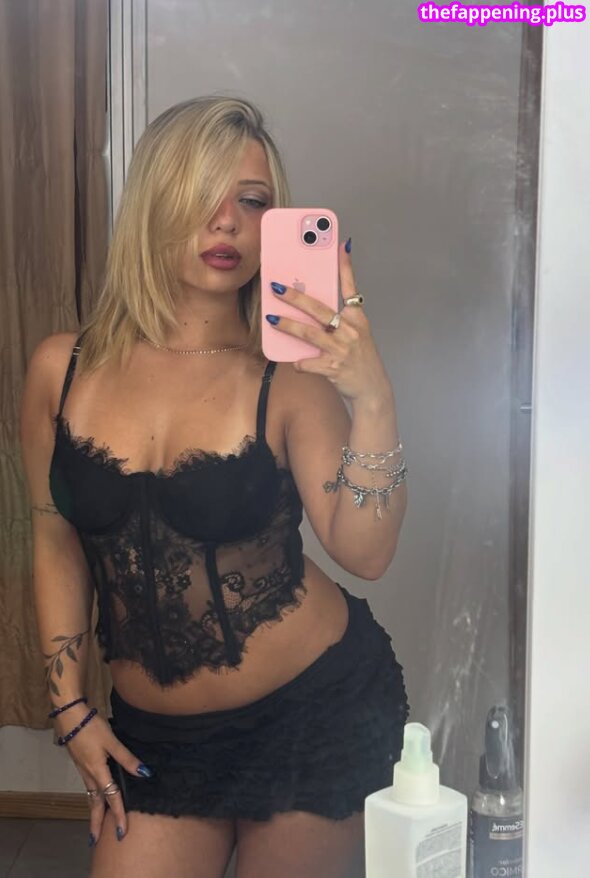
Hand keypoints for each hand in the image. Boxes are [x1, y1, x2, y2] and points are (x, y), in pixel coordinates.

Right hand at [53, 703, 152, 845]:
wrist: (70, 716)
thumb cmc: (92, 727)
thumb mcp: (112, 741)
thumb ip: (127, 758)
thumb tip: (145, 773)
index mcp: (98, 772)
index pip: (111, 798)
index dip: (119, 815)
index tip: (122, 832)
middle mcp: (89, 775)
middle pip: (94, 804)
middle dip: (96, 823)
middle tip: (95, 841)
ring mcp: (83, 770)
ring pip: (90, 796)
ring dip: (93, 812)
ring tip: (96, 826)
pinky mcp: (81, 764)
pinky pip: (88, 787)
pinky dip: (92, 798)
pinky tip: (95, 798)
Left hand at [265, 240, 392, 404]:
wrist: (372, 390)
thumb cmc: (360, 359)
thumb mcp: (356, 335)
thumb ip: (338, 321)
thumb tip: (311, 308)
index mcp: (357, 319)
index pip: (350, 288)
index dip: (346, 267)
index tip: (341, 246)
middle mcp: (350, 331)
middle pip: (319, 309)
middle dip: (295, 297)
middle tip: (277, 288)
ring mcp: (342, 349)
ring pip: (308, 333)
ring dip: (288, 325)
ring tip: (272, 319)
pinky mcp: (333, 368)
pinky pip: (307, 362)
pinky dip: (298, 362)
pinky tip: (294, 361)